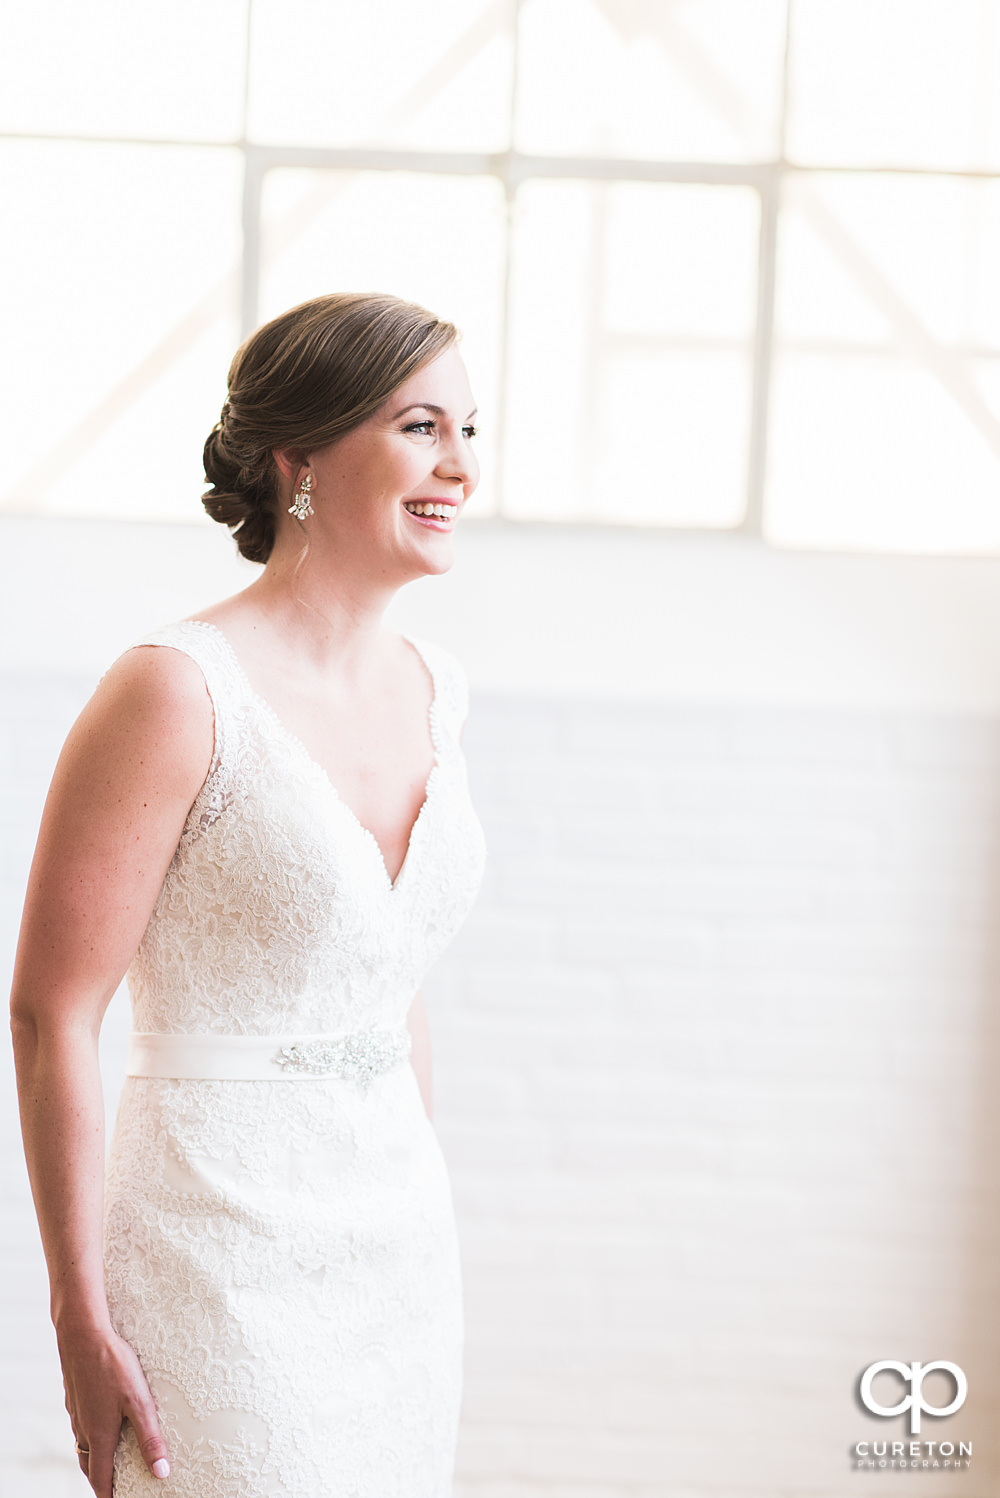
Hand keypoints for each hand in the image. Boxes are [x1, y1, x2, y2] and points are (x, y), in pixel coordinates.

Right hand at [58, 1324, 169, 1495]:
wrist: (82, 1334)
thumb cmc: (113, 1365)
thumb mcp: (139, 1401)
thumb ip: (149, 1437)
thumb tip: (161, 1472)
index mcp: (99, 1435)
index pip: (100, 1477)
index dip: (108, 1494)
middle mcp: (83, 1428)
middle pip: (88, 1464)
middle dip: (98, 1479)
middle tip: (110, 1487)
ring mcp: (76, 1412)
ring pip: (82, 1444)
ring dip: (93, 1457)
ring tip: (106, 1460)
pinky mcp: (74, 1396)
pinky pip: (80, 1425)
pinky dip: (89, 1435)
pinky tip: (99, 1422)